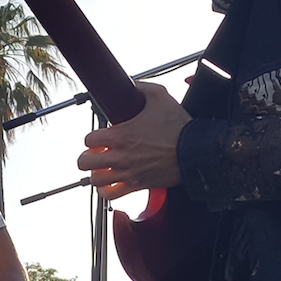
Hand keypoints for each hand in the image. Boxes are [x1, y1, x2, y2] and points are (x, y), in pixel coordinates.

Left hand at [77, 81, 188, 198]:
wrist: (195, 151)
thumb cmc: (179, 128)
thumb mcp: (160, 97)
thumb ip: (141, 89)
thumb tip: (132, 85)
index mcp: (122, 135)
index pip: (88, 139)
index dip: (91, 137)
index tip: (99, 137)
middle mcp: (121, 156)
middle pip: (85, 162)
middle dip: (87, 157)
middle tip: (95, 154)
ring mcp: (128, 172)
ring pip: (95, 180)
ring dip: (96, 173)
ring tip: (103, 168)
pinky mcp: (138, 185)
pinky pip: (111, 195)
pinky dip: (107, 191)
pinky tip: (111, 183)